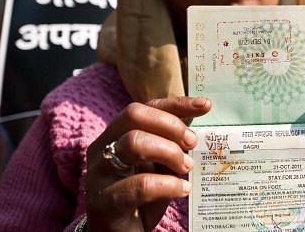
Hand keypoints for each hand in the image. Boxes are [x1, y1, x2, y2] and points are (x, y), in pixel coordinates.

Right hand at [84, 96, 210, 231]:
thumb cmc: (140, 199)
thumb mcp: (159, 166)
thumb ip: (171, 146)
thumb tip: (197, 129)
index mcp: (116, 135)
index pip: (145, 107)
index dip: (176, 103)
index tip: (205, 105)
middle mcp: (102, 148)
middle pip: (134, 115)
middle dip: (170, 125)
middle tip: (192, 144)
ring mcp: (99, 173)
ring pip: (133, 142)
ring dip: (169, 152)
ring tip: (186, 168)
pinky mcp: (103, 202)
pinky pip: (139, 185)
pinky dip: (167, 185)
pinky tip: (182, 190)